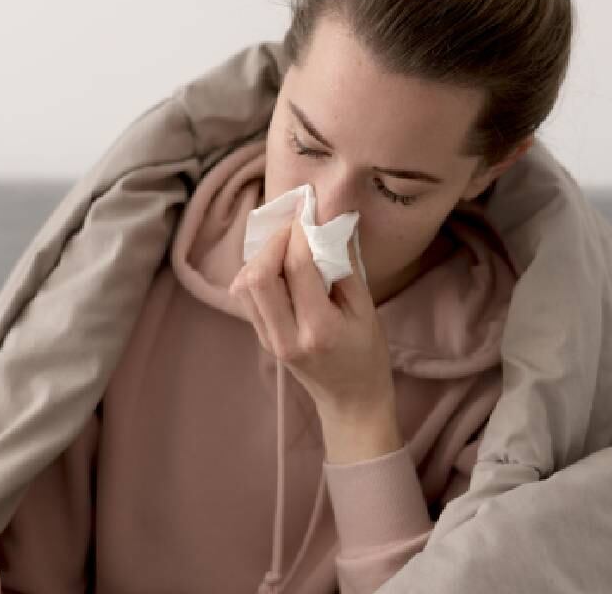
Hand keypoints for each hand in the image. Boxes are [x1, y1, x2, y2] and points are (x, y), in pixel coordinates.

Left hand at [228, 202, 397, 433]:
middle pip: (257, 276)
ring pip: (244, 285)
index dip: (300, 231)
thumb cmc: (367, 355)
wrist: (350, 401)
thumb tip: (327, 223)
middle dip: (273, 242)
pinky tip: (279, 266)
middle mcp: (286, 336)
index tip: (309, 210)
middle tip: (294, 228)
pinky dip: (258, 272)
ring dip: (261, 257)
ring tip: (286, 246)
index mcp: (318, 329)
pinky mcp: (261, 338)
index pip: (297, 267)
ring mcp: (269, 340)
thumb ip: (344, 266)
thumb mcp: (366, 309)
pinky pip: (246, 297)